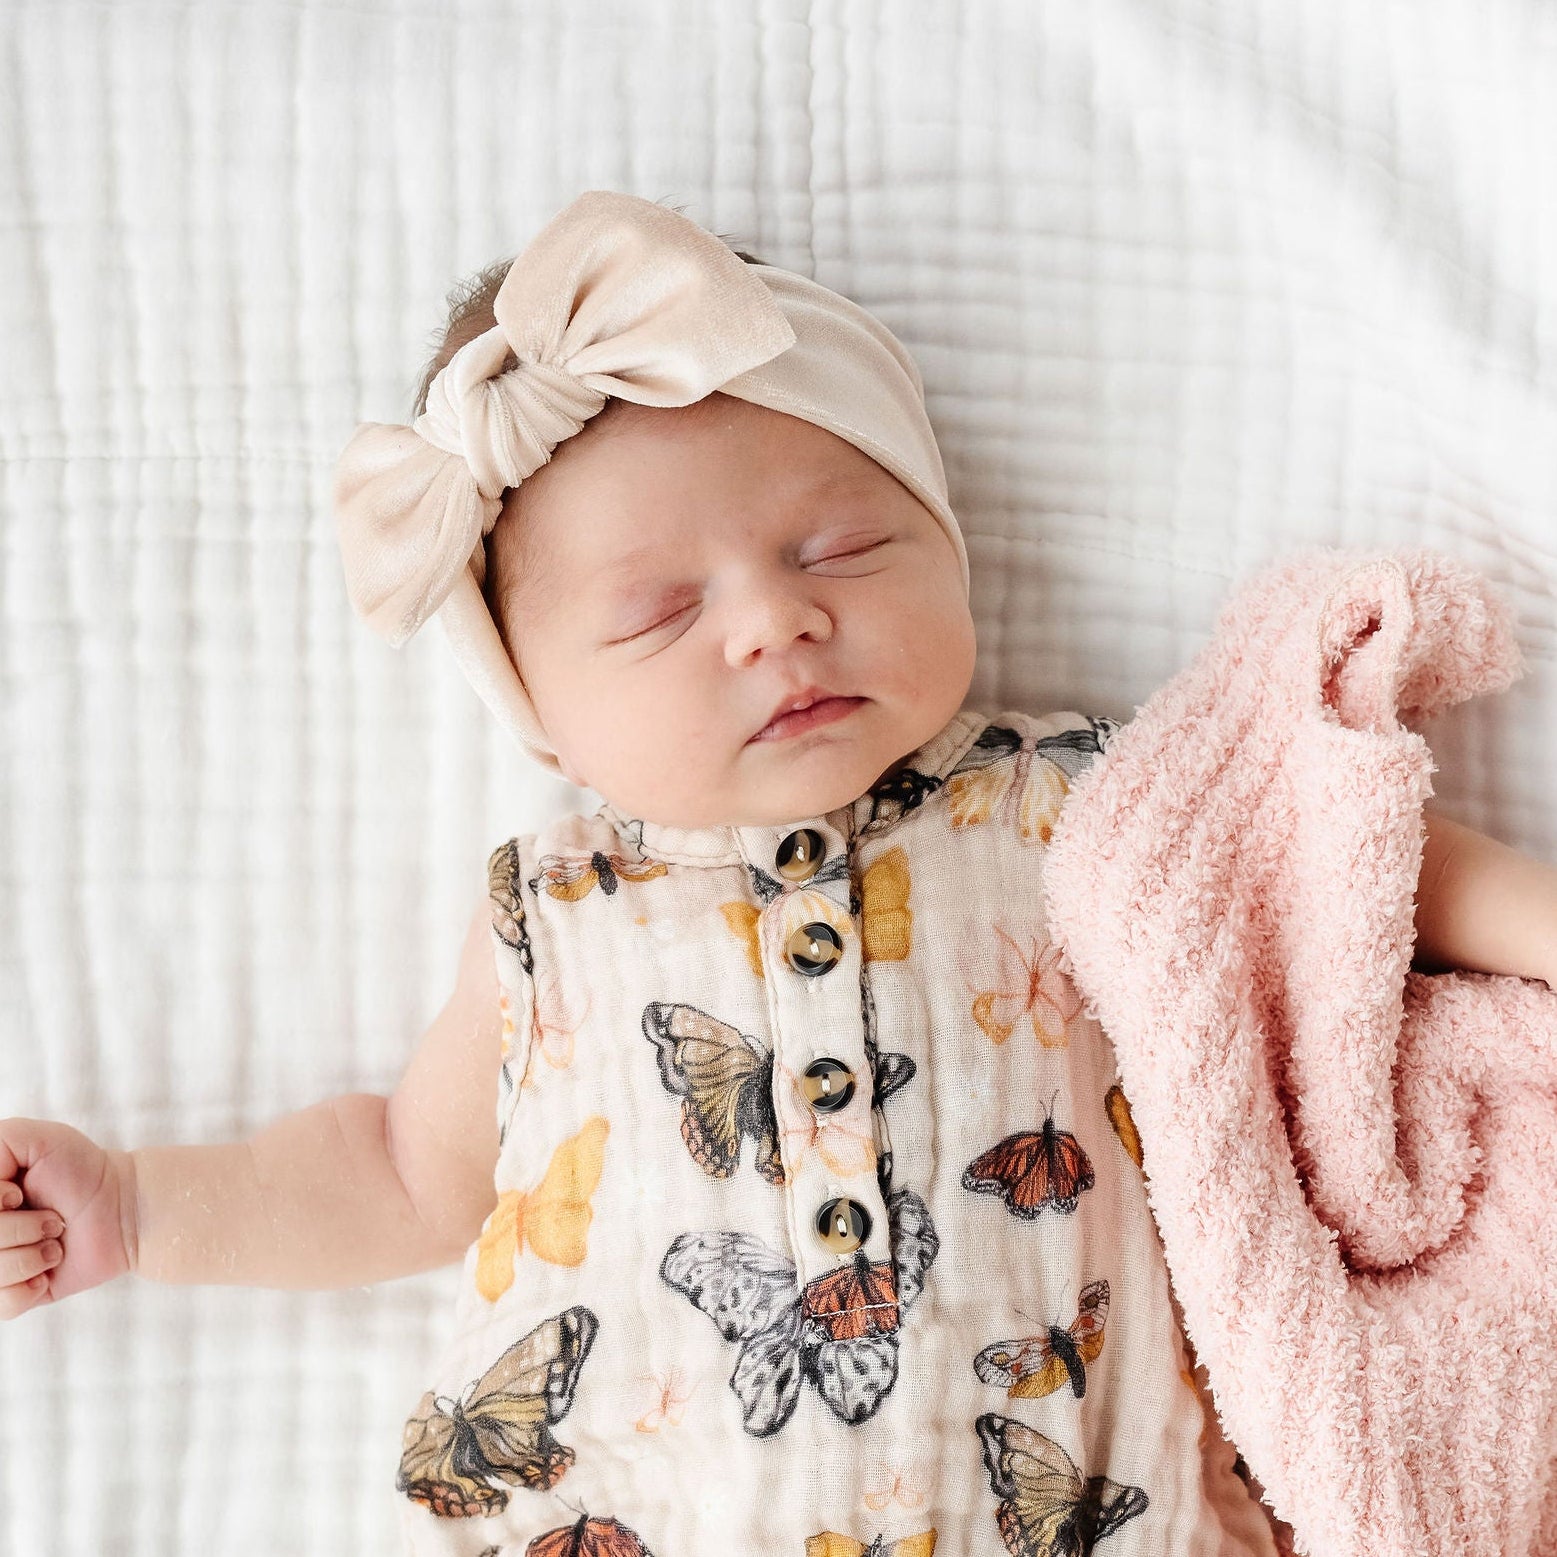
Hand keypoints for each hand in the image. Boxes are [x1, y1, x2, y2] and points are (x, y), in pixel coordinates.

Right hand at [0, 1118, 134, 1318]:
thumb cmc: (81, 1168)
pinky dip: (31, 1287)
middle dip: (18, 1228)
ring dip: (30, 1255)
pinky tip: (49, 1269)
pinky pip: (3, 1305)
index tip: (19, 1193)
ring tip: (55, 1239)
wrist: (123, 1207)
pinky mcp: (17, 1296)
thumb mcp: (37, 1139)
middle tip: (52, 1218)